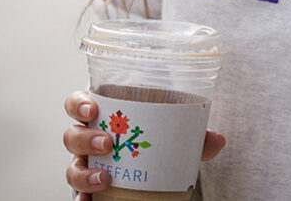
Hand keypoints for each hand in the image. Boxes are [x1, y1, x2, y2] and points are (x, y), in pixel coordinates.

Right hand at [64, 90, 225, 199]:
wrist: (150, 161)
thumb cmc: (152, 135)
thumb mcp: (170, 129)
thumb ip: (192, 133)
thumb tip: (218, 140)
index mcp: (104, 112)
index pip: (78, 101)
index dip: (79, 103)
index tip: (93, 109)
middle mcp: (89, 136)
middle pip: (72, 134)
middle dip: (85, 139)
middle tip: (108, 144)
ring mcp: (86, 162)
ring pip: (72, 165)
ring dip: (84, 172)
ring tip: (105, 178)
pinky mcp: (89, 185)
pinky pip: (78, 193)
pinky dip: (81, 198)